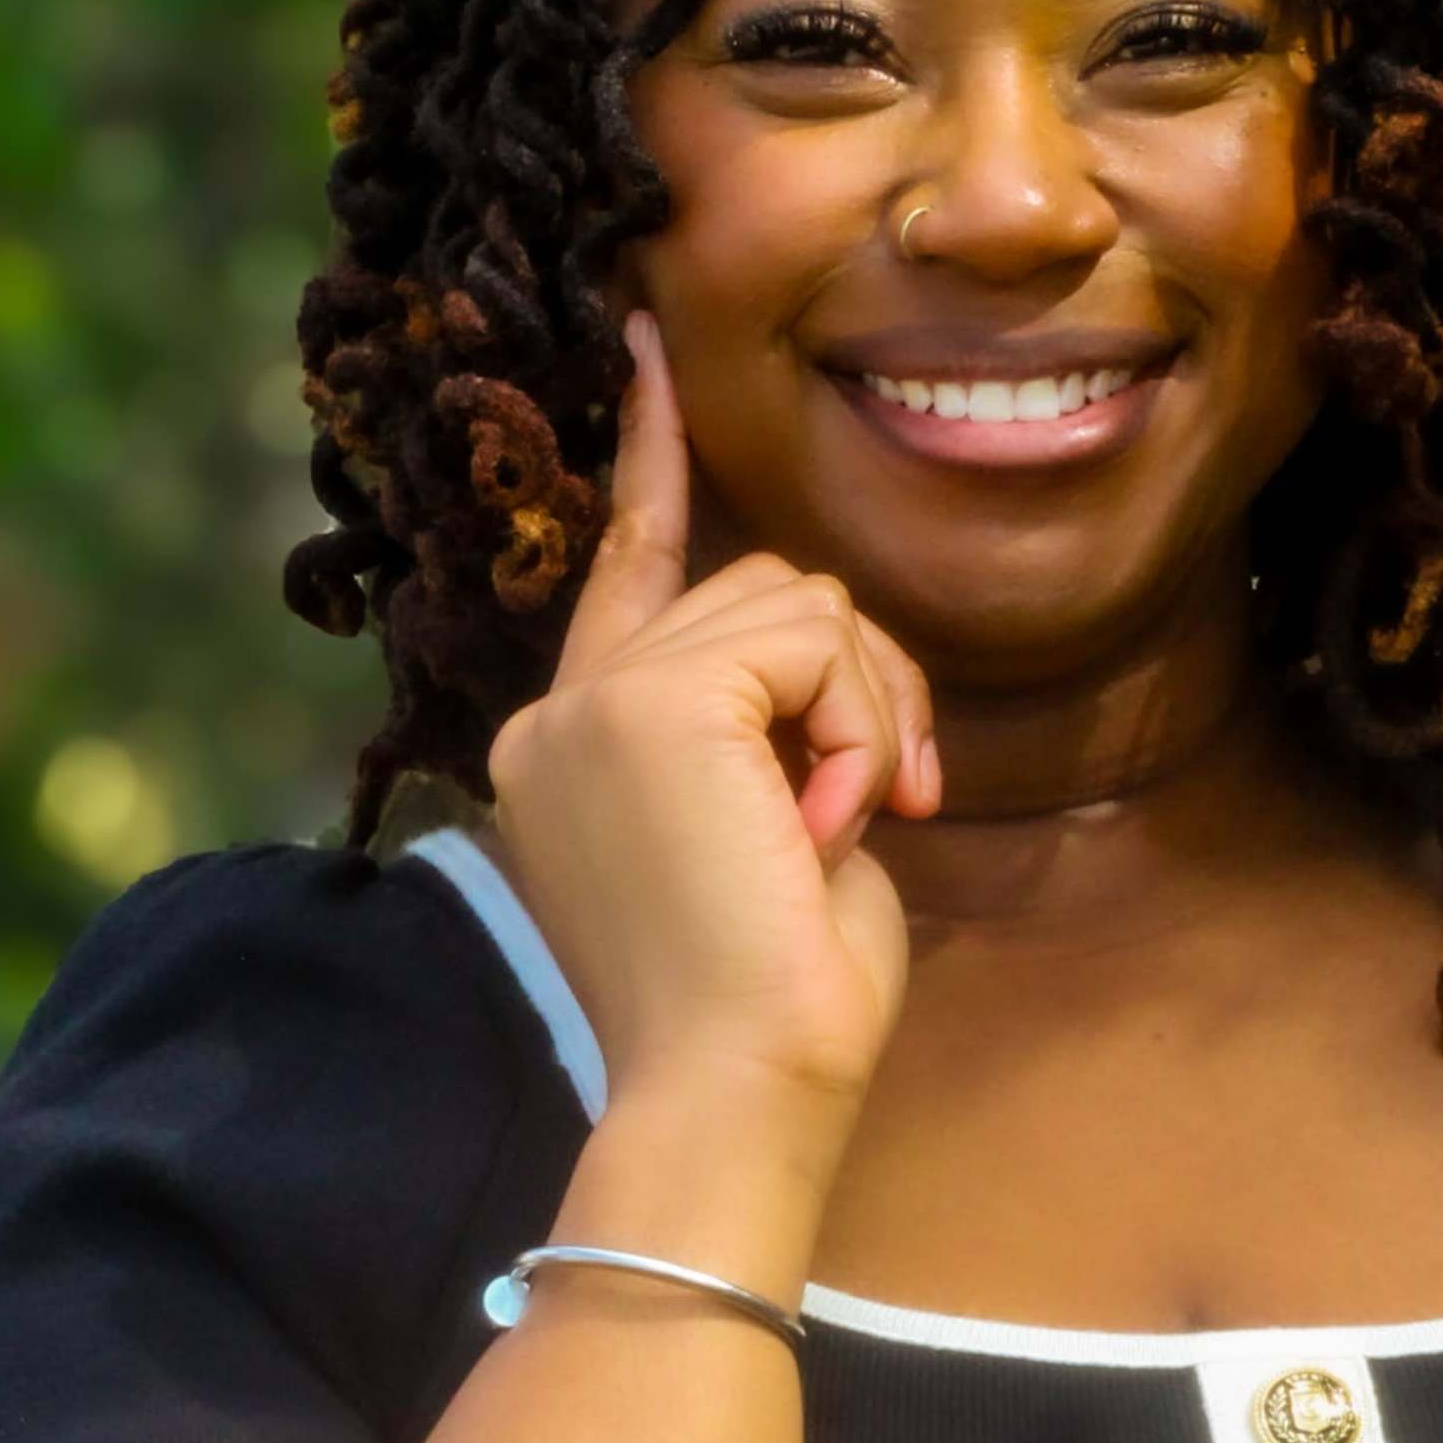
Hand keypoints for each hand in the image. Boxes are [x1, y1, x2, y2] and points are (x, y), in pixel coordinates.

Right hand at [485, 318, 939, 1122]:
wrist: (737, 1091)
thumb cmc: (775, 1008)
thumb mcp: (775, 838)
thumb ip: (774, 732)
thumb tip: (831, 669)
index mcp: (572, 747)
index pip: (626, 566)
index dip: (651, 458)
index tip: (653, 350)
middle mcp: (559, 713)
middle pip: (758, 584)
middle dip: (858, 678)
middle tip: (883, 802)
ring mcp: (594, 702)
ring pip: (799, 599)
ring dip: (865, 707)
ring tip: (840, 826)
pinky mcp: (653, 701)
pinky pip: (812, 638)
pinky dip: (857, 721)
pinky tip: (831, 818)